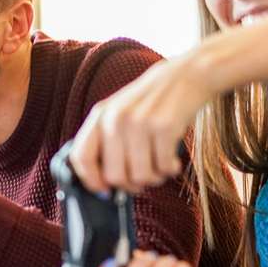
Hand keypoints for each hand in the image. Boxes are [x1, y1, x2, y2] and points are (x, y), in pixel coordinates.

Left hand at [68, 53, 214, 192]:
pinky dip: (169, 170)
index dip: (90, 180)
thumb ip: (108, 142)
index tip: (104, 190)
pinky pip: (163, 168)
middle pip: (114, 175)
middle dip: (131, 185)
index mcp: (100, 116)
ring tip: (160, 166)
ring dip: (153, 179)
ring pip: (140, 176)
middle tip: (143, 178)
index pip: (81, 157)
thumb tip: (105, 184)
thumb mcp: (120, 113)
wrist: (186, 75)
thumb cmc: (152, 102)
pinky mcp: (164, 127)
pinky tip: (172, 160)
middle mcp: (116, 119)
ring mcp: (139, 122)